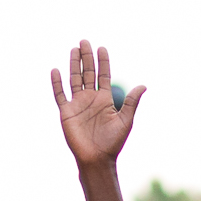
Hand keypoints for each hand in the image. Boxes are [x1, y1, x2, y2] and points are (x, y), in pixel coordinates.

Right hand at [52, 39, 144, 168]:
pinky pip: (60, 94)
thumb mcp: (125, 120)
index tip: (102, 48)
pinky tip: (56, 69)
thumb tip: (144, 86)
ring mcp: (78, 104)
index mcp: (104, 100)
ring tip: (74, 49)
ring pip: (74, 79)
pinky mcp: (66, 112)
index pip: (103, 75)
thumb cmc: (113, 143)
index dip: (103, 62)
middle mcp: (90, 99)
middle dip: (87, 57)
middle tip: (85, 41)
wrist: (97, 159)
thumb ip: (131, 102)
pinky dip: (57, 83)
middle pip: (88, 73)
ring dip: (74, 64)